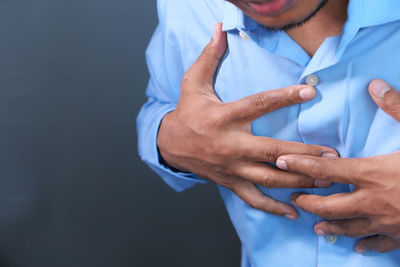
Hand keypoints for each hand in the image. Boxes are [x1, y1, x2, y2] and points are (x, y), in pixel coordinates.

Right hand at [157, 23, 336, 218]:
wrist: (170, 145)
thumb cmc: (187, 113)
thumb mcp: (192, 83)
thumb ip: (208, 57)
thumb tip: (218, 29)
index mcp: (223, 118)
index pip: (257, 105)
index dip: (283, 97)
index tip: (310, 91)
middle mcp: (229, 145)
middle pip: (270, 152)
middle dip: (302, 154)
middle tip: (332, 155)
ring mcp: (230, 168)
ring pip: (268, 179)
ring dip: (297, 180)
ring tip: (325, 179)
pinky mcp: (230, 182)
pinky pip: (253, 199)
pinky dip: (274, 208)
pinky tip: (295, 212)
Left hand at [276, 79, 399, 252]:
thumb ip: (396, 109)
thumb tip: (374, 85)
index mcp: (372, 174)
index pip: (325, 170)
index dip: (300, 165)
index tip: (280, 162)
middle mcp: (371, 201)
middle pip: (327, 205)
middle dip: (306, 202)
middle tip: (293, 198)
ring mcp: (385, 223)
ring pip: (345, 228)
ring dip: (327, 226)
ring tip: (314, 224)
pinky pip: (376, 244)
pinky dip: (363, 244)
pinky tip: (355, 246)